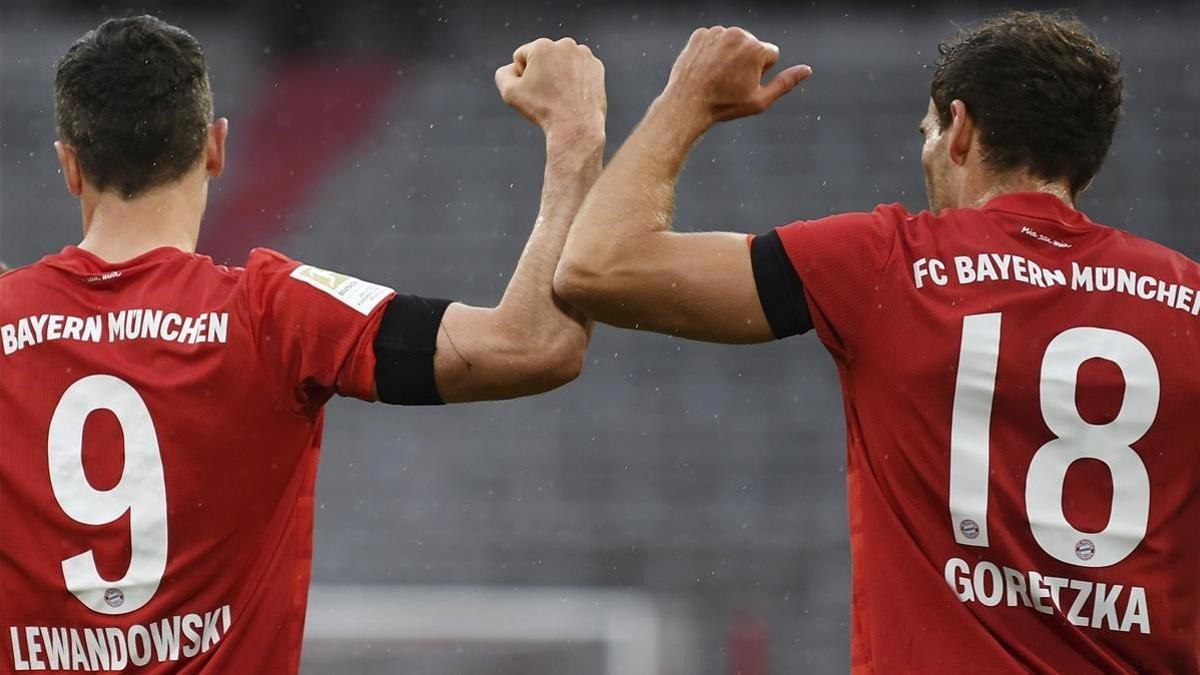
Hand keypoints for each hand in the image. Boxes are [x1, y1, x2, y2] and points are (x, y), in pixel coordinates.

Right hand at [496, 37, 605, 137]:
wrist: (576, 126)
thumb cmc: (542, 109)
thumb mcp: (509, 92)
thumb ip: (503, 73)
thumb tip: (513, 67)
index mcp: (541, 46)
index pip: (522, 56)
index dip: (522, 76)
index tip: (533, 91)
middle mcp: (564, 44)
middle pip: (543, 57)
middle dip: (542, 72)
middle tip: (547, 94)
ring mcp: (584, 54)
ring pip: (562, 62)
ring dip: (559, 74)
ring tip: (561, 95)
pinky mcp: (596, 66)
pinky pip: (579, 69)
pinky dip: (575, 79)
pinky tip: (574, 94)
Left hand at [660, 26, 810, 127]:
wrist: (687, 104)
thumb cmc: (725, 105)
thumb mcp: (760, 100)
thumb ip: (786, 83)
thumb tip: (807, 70)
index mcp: (756, 48)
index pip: (772, 55)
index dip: (761, 73)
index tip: (745, 84)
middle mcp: (737, 34)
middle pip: (752, 46)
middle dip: (746, 62)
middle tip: (729, 82)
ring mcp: (717, 32)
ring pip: (733, 43)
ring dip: (728, 56)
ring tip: (716, 76)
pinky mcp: (700, 34)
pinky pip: (714, 41)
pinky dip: (712, 53)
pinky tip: (705, 68)